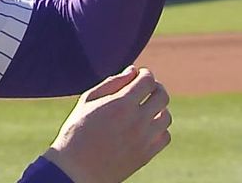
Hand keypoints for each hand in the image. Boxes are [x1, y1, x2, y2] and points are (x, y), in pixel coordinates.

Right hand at [44, 67, 171, 182]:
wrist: (75, 170)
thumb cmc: (76, 132)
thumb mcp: (87, 101)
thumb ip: (112, 83)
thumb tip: (133, 71)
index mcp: (121, 104)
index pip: (148, 80)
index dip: (145, 74)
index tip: (140, 75)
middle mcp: (137, 120)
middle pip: (162, 96)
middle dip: (155, 87)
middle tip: (146, 89)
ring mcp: (144, 139)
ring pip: (166, 116)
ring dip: (159, 108)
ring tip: (146, 108)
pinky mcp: (146, 155)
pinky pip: (165, 136)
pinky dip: (159, 129)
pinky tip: (146, 127)